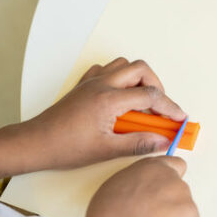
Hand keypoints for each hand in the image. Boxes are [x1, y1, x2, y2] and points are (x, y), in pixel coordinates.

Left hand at [21, 58, 185, 171]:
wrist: (36, 143)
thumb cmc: (66, 148)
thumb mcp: (106, 151)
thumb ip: (138, 143)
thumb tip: (163, 142)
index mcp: (108, 100)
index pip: (150, 96)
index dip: (170, 108)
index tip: (180, 119)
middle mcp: (101, 84)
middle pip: (140, 70)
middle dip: (157, 86)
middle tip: (161, 109)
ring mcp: (91, 82)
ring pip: (123, 65)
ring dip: (138, 79)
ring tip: (142, 103)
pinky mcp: (83, 86)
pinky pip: (106, 70)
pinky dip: (119, 78)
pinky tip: (120, 98)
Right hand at [82, 157, 199, 216]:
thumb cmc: (111, 210)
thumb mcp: (117, 185)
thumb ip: (136, 184)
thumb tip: (136, 197)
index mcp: (152, 166)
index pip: (174, 164)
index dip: (171, 179)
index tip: (165, 190)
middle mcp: (171, 176)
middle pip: (179, 190)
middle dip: (171, 204)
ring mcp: (184, 194)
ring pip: (184, 211)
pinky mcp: (192, 215)